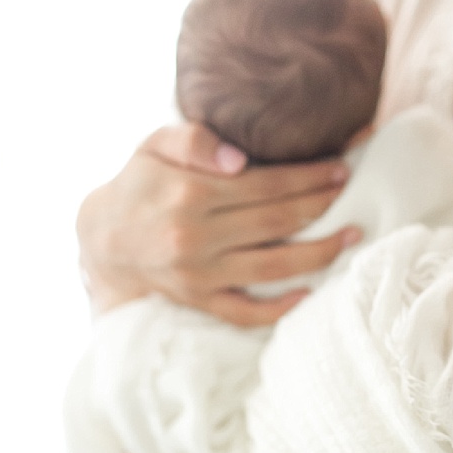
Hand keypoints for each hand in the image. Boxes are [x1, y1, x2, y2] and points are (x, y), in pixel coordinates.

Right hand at [76, 124, 357, 325]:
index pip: (266, 184)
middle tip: (350, 191)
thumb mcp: (152, 146)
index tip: (339, 167)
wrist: (102, 238)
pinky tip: (309, 293)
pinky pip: (245, 312)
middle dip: (323, 204)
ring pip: (274, 266)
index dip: (308, 175)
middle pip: (278, 221)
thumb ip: (192, 139)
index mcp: (190, 194)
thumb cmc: (138, 184)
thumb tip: (239, 157)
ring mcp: (198, 274)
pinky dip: (280, 308)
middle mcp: (196, 237)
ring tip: (351, 235)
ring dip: (320, 252)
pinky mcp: (198, 300)